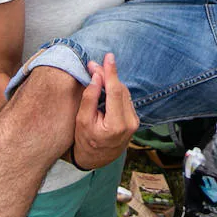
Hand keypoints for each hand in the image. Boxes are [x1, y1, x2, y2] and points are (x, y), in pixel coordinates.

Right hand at [72, 53, 138, 168]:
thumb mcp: (82, 121)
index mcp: (117, 125)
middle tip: (92, 65)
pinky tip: (104, 85)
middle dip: (107, 75)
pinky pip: (125, 99)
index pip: (115, 92)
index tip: (109, 57)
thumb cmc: (86, 141)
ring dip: (111, 81)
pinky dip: (115, 90)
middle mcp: (130, 123)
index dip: (111, 73)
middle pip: (120, 90)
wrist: (97, 159)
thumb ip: (90, 99)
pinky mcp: (134, 120)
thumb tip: (96, 77)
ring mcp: (134, 122)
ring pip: (124, 93)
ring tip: (96, 73)